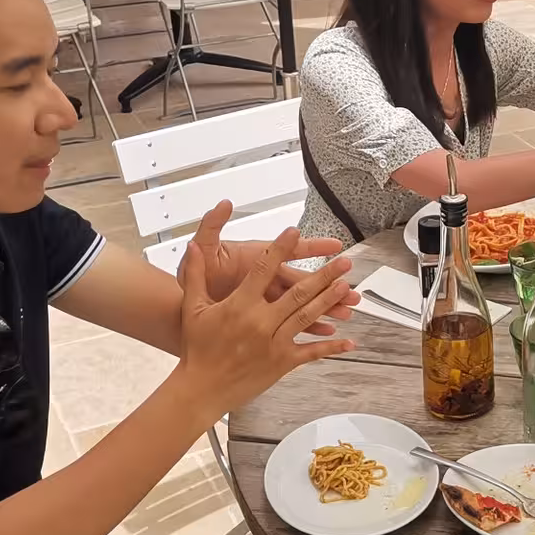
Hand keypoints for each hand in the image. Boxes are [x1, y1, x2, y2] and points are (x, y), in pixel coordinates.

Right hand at [175, 227, 356, 413]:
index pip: (264, 269)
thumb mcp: (193, 308)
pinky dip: (331, 346)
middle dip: (324, 275)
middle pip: (298, 293)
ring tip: (348, 287)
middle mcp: (260, 322)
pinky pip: (311, 352)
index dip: (280, 248)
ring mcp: (274, 343)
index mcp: (240, 305)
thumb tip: (192, 246)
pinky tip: (349, 340)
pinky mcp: (282, 363)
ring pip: (308, 317)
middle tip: (344, 262)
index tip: (294, 232)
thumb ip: (195, 274)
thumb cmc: (197, 347)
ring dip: (330, 301)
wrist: (201, 388)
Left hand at [192, 202, 352, 315]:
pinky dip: (312, 328)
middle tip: (349, 282)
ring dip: (326, 306)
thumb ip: (212, 225)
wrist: (185, 304)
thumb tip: (223, 204)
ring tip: (348, 310)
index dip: (313, 247)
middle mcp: (269, 279)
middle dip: (328, 281)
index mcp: (259, 260)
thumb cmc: (198, 275)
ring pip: (304, 303)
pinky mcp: (266, 319)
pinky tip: (328, 331)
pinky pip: (293, 325)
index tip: (335, 246)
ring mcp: (269, 300)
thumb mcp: (204, 248)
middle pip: (304, 280)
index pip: (291, 251)